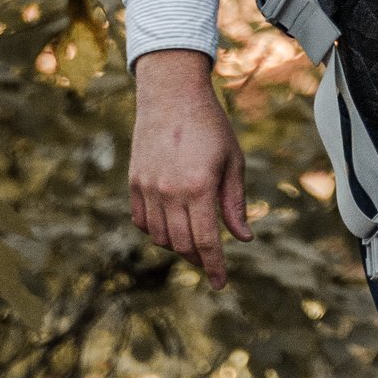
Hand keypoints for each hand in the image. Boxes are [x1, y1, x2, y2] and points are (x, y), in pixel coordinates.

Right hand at [129, 49, 250, 287]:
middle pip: (181, 244)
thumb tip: (243, 238)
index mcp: (198, 186)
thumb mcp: (232, 160)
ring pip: (160, 236)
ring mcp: (147, 187)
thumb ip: (234, 203)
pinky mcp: (134, 181)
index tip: (221, 284)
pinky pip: (142, 221)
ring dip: (177, 245)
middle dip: (198, 259)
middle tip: (210, 262)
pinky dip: (156, 230)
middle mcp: (169, 191)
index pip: (205, 241)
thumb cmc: (210, 125)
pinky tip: (171, 225)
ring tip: (193, 240)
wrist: (171, 94)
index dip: (214, 266)